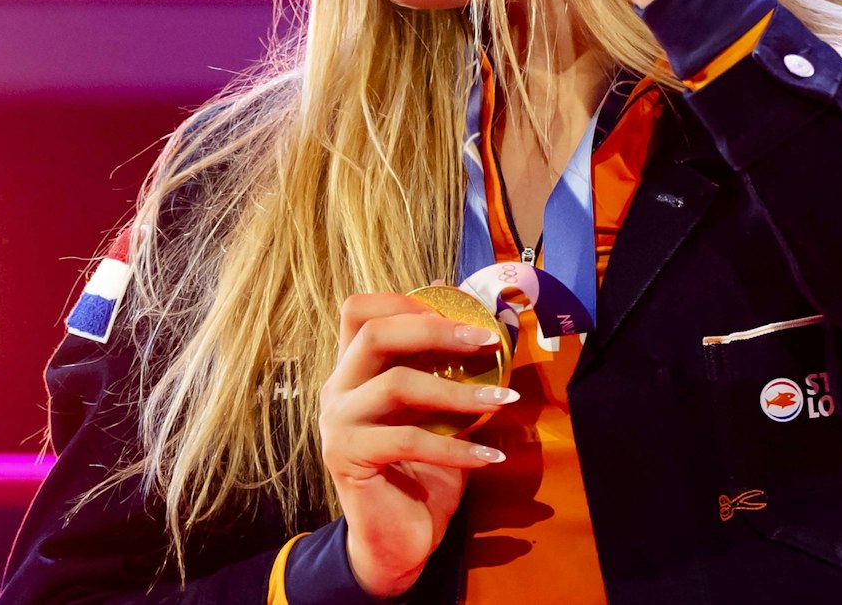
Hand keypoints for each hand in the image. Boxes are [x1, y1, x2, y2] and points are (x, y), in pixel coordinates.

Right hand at [318, 293, 514, 599]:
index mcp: (353, 371)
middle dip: (435, 330)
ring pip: (396, 384)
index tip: (455, 311)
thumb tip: (483, 320)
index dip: (403, 301)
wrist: (397, 540)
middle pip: (375, 334)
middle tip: (486, 340)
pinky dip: (456, 446)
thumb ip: (447, 372)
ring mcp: (337, 422)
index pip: (358, 311)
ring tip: (504, 399)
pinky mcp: (346, 456)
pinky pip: (408, 439)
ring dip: (458, 391)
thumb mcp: (440, 415)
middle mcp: (337, 388)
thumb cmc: (422, 473)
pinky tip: (490, 456)